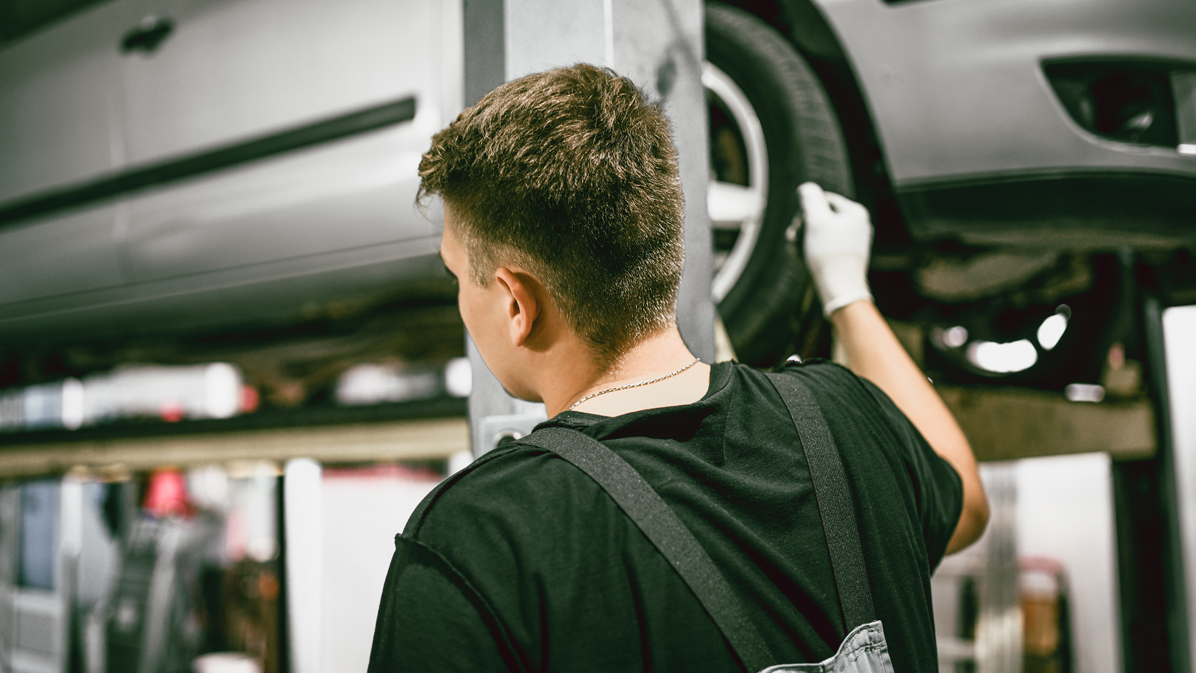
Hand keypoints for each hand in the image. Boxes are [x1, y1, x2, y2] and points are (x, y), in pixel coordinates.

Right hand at [798, 182, 872, 315]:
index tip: (798, 226)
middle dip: (802, 227)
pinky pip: (824, 247)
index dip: (805, 211)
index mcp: (855, 212)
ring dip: (802, 240)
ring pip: (820, 233)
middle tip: (792, 239)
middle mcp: (857, 225)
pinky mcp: (845, 257)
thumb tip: (807, 188)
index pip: (823, 199)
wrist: (840, 290)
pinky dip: (811, 251)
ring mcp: (852, 242)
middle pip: (821, 216)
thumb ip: (810, 199)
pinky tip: (800, 259)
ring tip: (795, 252)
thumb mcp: (816, 221)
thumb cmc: (829, 256)